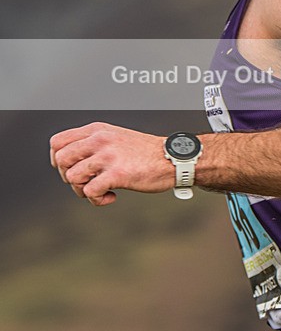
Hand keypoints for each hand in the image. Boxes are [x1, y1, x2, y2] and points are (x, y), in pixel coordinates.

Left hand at [49, 122, 173, 206]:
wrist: (172, 158)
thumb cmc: (145, 152)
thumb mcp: (115, 137)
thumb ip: (93, 143)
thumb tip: (70, 161)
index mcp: (97, 130)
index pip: (57, 142)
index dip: (57, 160)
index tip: (70, 169)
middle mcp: (100, 140)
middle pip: (61, 160)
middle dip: (68, 176)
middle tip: (85, 182)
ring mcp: (108, 156)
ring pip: (72, 177)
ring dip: (82, 190)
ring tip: (99, 190)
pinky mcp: (117, 174)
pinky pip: (90, 192)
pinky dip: (97, 200)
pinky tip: (111, 196)